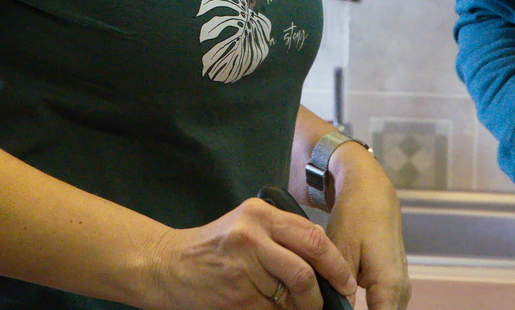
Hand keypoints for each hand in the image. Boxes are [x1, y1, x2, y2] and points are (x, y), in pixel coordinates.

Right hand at [145, 198, 356, 309]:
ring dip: (301, 306)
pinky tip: (273, 309)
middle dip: (326, 288)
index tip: (347, 280)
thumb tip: (324, 264)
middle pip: (306, 265)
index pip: (312, 237)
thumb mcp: (247, 227)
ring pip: (291, 293)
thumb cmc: (213, 247)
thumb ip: (282, 237)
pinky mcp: (235, 295)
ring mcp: (242, 266)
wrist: (167, 265)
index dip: (336, 263)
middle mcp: (253, 235)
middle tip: (334, 301)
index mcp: (260, 214)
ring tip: (300, 307)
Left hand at [327, 143, 410, 309]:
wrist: (372, 192)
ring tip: (335, 301)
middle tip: (329, 304)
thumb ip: (340, 292)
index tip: (333, 308)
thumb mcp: (340, 253)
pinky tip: (344, 304)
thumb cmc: (356, 216)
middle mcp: (401, 291)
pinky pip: (383, 308)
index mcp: (390, 286)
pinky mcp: (394, 285)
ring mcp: (400, 289)